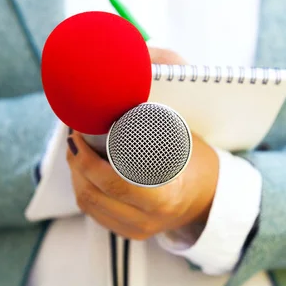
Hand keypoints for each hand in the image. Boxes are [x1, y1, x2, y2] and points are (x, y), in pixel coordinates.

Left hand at [65, 47, 219, 239]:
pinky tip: (84, 170)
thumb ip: (171, 85)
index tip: (77, 132)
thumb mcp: (188, 126)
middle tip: (73, 134)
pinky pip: (96, 214)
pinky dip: (85, 189)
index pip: (112, 182)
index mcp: (165, 197)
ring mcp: (139, 229)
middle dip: (75, 161)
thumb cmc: (198, 157)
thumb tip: (145, 52)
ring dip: (76, 174)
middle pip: (93, 193)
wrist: (212, 196)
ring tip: (76, 148)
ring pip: (89, 204)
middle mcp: (149, 219)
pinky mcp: (132, 233)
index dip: (85, 158)